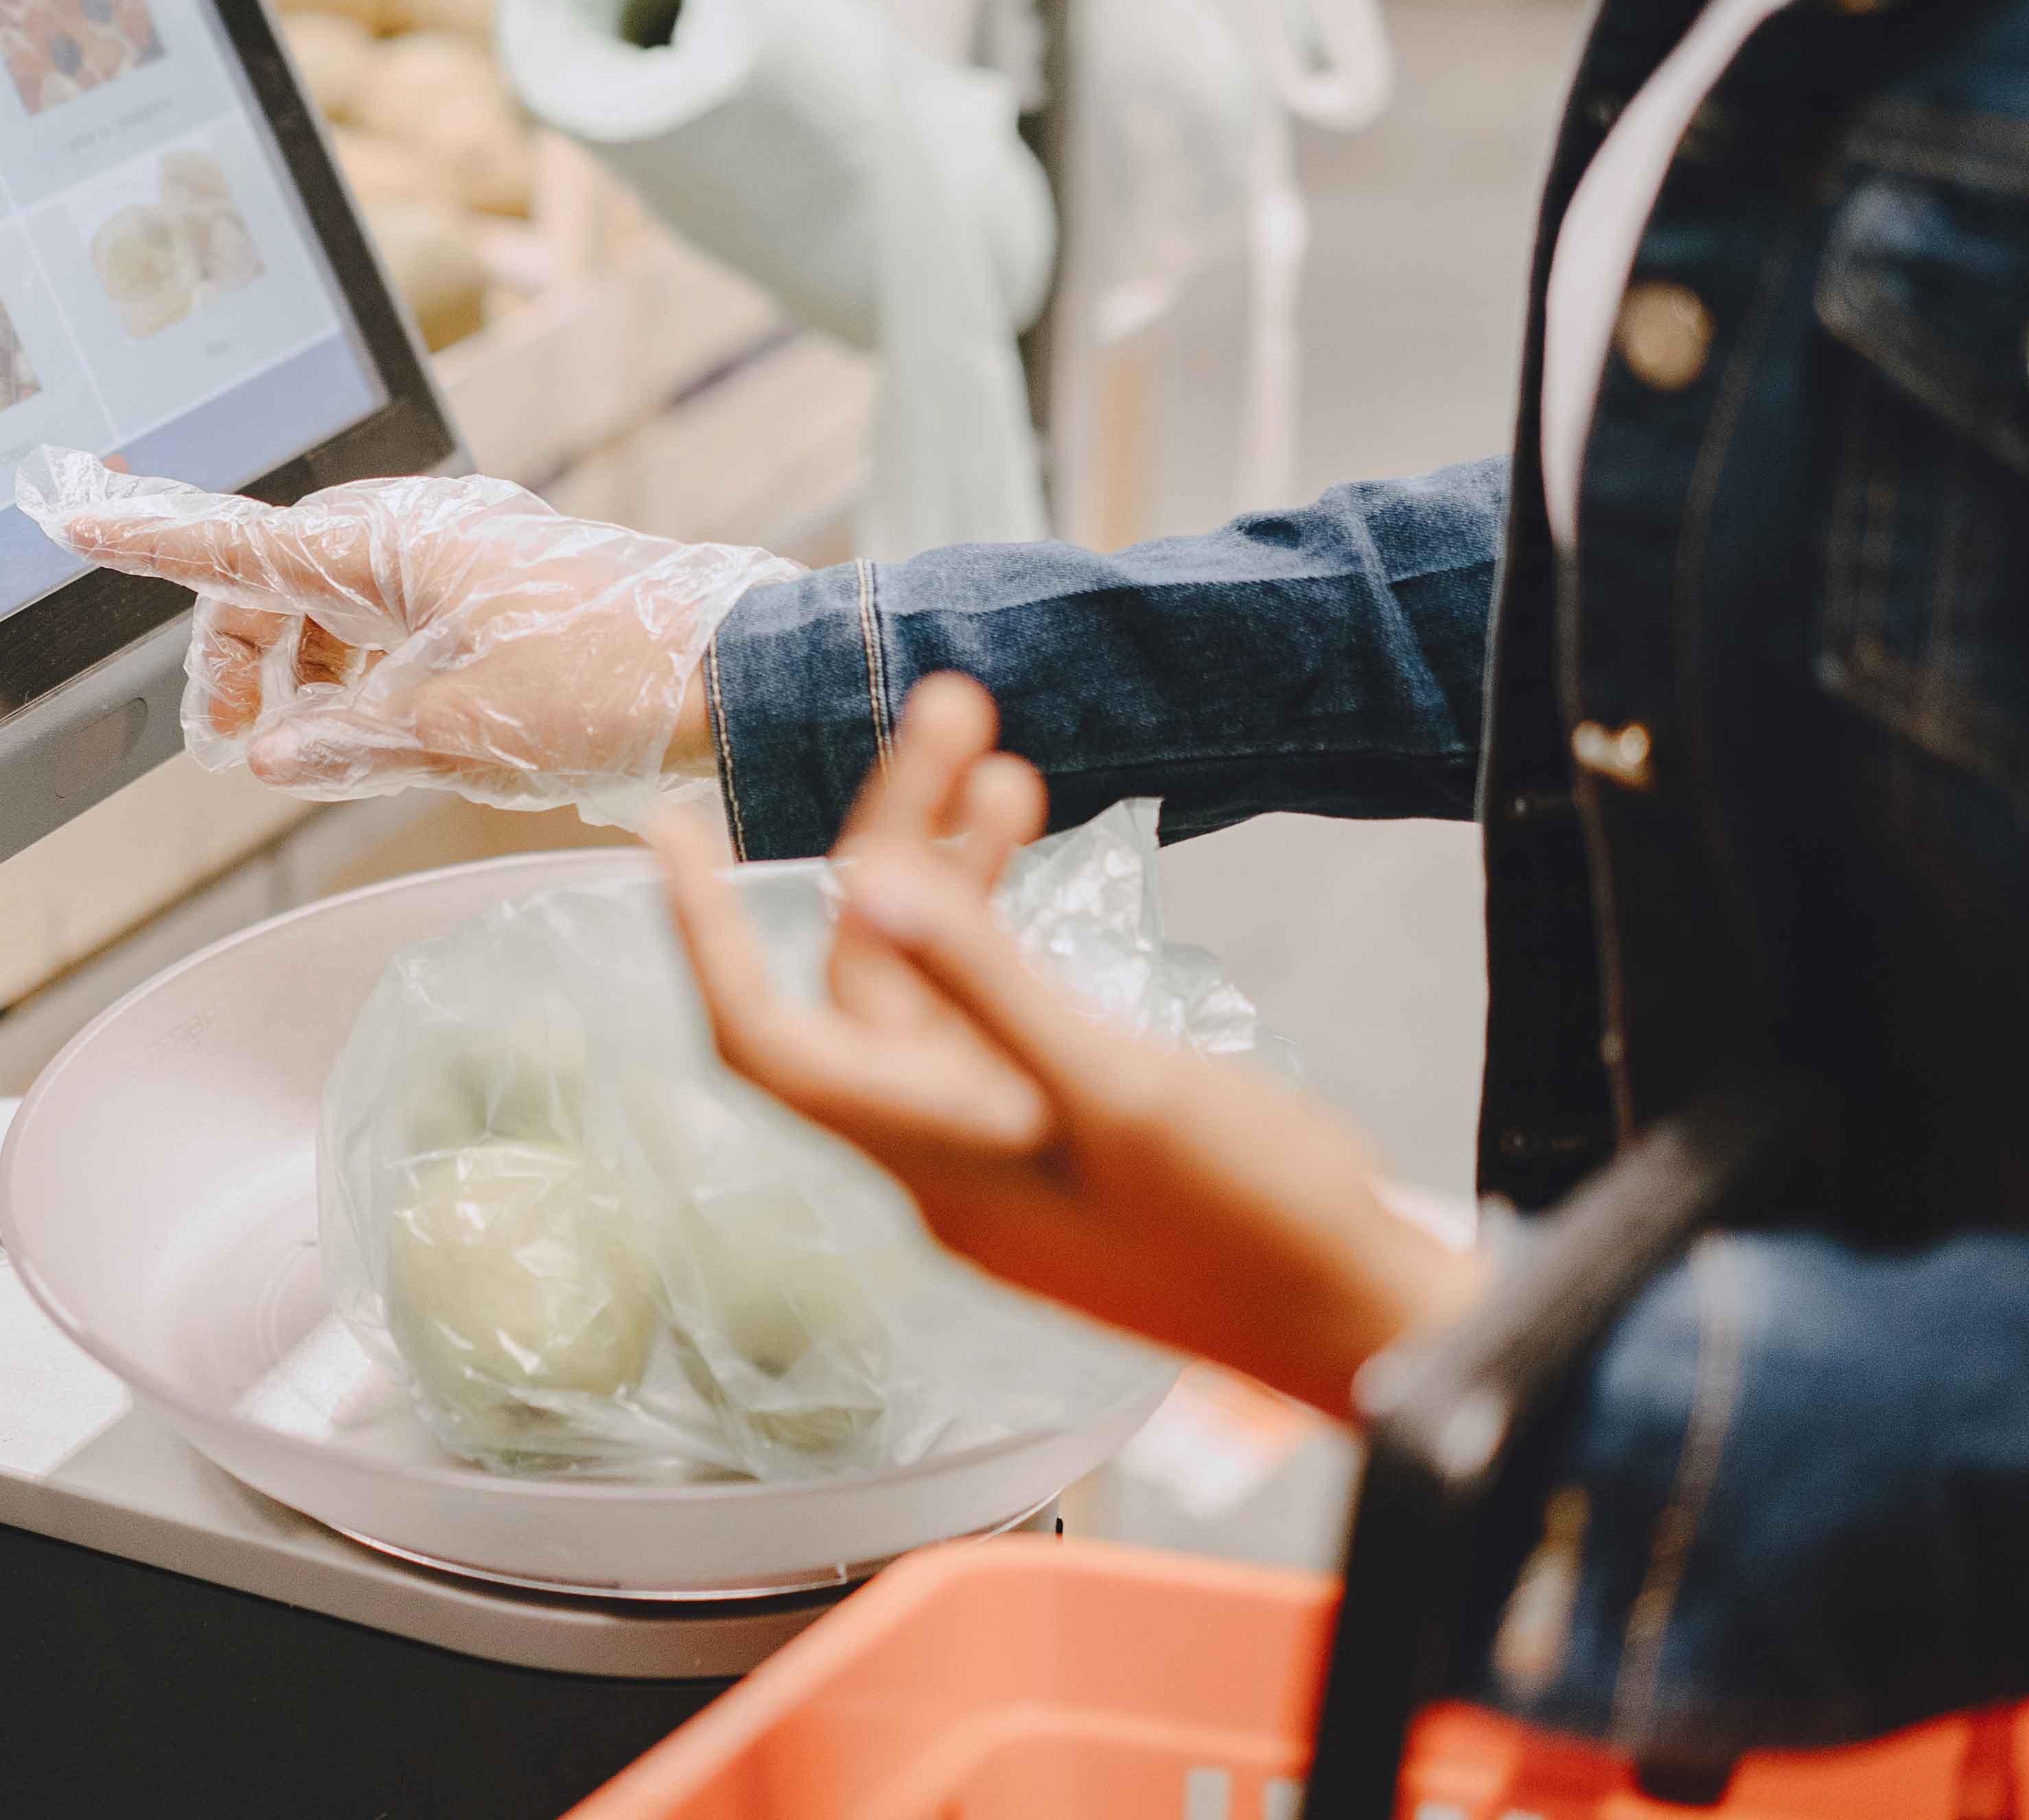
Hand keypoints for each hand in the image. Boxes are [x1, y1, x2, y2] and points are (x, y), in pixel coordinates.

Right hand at [20, 451, 797, 820]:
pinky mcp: (504, 604)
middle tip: (227, 740)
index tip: (69, 514)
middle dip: (237, 651)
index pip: (240, 540)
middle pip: (282, 579)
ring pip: (340, 609)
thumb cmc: (614, 681)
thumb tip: (265, 751)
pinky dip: (363, 679)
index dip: (149, 535)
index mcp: (397, 544)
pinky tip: (375, 734)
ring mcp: (467, 567)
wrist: (747, 676)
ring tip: (299, 748)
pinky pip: (397, 629)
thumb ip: (344, 740)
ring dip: (301, 675)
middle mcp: (424, 538)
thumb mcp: (458, 730)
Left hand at [653, 672, 1478, 1416]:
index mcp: (931, 1156)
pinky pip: (992, 1009)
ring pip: (933, 979)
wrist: (1362, 1319)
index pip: (763, 1035)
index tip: (666, 830)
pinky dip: (1000, 924)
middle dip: (891, 835)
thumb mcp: (1120, 1092)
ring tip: (1000, 755)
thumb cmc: (1254, 1227)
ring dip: (952, 867)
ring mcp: (1004, 1141)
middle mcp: (944, 1151)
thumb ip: (992, 986)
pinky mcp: (1064, 1131)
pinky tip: (1029, 845)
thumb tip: (868, 892)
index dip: (701, 935)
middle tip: (952, 709)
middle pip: (864, 971)